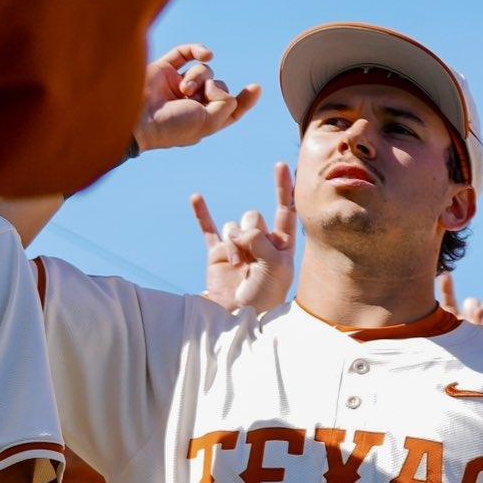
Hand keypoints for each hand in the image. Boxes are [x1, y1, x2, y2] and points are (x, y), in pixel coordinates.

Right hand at [136, 45, 260, 154]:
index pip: (230, 108)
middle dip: (214, 89)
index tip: (256, 88)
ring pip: (205, 70)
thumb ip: (226, 106)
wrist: (135, 117)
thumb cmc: (171, 125)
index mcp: (203, 120)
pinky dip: (197, 50)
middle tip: (196, 98)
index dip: (245, 99)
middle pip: (219, 86)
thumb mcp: (208, 124)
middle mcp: (192, 103)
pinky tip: (207, 54)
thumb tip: (221, 86)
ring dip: (200, 77)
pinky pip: (186, 53)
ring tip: (183, 90)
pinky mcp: (164, 69)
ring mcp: (177, 85)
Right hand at [191, 162, 296, 308]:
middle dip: (251, 232)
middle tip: (252, 256)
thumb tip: (239, 229)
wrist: (239, 316)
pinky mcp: (218, 253)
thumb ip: (261, 242)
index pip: (285, 211)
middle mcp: (261, 242)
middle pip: (254, 216)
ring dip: (234, 243)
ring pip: (233, 224)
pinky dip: (202, 214)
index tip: (281, 165)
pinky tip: (196, 197)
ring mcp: (239, 246)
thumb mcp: (275, 269)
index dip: (284, 188)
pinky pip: (209, 229)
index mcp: (282, 245)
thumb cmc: (265, 296)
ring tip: (239, 265)